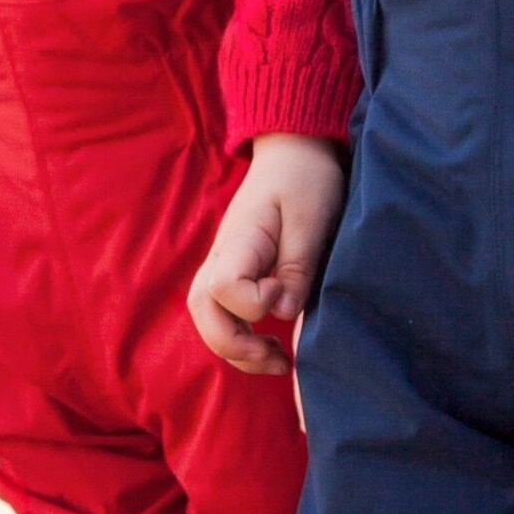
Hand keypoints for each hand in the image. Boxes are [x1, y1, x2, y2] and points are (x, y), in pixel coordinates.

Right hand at [189, 134, 346, 375]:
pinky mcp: (234, 271)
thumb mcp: (312, 218)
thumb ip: (298, 266)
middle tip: (279, 358)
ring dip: (236, 349)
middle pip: (201, 310)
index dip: (254, 303)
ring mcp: (224, 263)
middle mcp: (222, 255)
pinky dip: (241, 337)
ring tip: (278, 361)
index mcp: (240, 240)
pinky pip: (222, 312)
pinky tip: (272, 345)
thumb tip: (284, 315)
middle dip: (234, 346)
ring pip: (207, 317)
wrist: (293, 152)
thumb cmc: (306, 180)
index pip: (222, 287)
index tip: (286, 289)